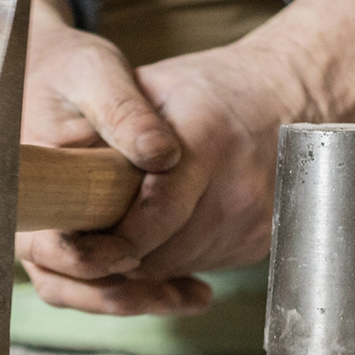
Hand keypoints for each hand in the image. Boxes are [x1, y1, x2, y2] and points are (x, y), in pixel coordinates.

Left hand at [18, 0, 354, 314]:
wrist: (285, 97)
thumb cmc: (207, 90)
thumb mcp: (152, 88)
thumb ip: (114, 132)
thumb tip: (69, 180)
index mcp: (207, 141)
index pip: (153, 216)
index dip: (112, 241)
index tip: (79, 244)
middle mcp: (239, 186)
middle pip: (161, 252)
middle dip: (118, 255)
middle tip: (87, 243)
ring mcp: (255, 219)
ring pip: (177, 266)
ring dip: (144, 260)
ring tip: (122, 231)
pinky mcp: (262, 241)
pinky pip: (202, 264)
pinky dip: (174, 257)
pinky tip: (164, 230)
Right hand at [18, 0, 212, 314]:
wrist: (52, 67)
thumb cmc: (65, 67)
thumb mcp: (95, 72)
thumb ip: (124, 111)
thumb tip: (163, 157)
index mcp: (22, 185)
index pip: (44, 246)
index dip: (86, 261)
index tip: (130, 256)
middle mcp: (30, 218)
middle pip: (64, 282)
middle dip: (121, 296)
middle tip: (177, 296)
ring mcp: (51, 230)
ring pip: (84, 287)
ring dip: (136, 298)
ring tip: (194, 296)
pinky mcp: (76, 233)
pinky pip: (101, 274)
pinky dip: (141, 283)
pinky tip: (187, 284)